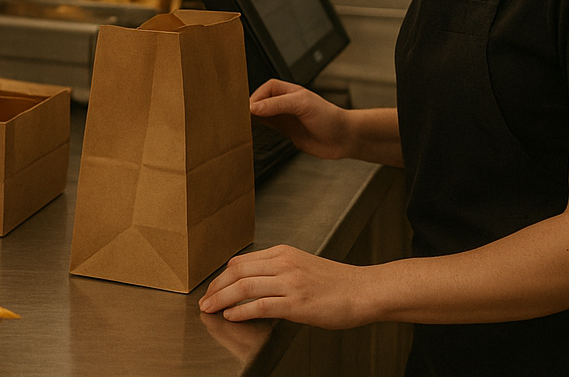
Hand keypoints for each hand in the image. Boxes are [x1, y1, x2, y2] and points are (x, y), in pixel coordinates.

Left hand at [199, 244, 369, 328]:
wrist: (363, 291)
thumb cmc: (336, 283)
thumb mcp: (302, 266)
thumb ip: (277, 270)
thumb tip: (252, 282)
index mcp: (283, 252)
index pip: (241, 261)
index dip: (221, 276)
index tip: (213, 288)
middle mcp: (284, 263)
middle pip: (237, 272)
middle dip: (216, 287)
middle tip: (204, 300)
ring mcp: (290, 282)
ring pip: (244, 287)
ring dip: (222, 299)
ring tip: (210, 309)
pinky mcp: (297, 303)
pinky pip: (261, 305)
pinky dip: (241, 311)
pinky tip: (232, 316)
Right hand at [248, 79, 352, 159]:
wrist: (344, 139)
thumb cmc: (330, 117)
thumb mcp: (302, 105)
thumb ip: (277, 105)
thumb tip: (254, 107)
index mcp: (290, 91)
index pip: (266, 88)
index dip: (256, 96)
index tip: (247, 107)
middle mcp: (286, 103)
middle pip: (261, 100)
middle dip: (250, 105)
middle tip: (238, 114)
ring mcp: (285, 117)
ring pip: (262, 113)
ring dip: (252, 116)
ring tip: (241, 121)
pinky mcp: (286, 131)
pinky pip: (267, 127)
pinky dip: (258, 127)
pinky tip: (251, 129)